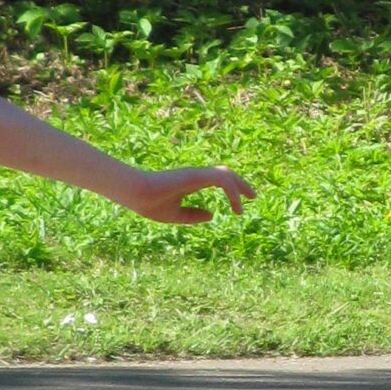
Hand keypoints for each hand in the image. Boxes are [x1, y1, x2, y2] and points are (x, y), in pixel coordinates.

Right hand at [130, 166, 253, 224]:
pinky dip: (233, 191)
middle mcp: (196, 176)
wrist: (137, 195)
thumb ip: (193, 215)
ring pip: (226, 174)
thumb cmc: (151, 204)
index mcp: (192, 182)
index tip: (239, 206)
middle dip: (241, 184)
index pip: (217, 180)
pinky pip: (222, 179)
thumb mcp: (176, 215)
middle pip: (225, 174)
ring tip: (249, 199)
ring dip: (240, 185)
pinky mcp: (196, 176)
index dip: (231, 189)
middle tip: (253, 196)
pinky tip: (237, 207)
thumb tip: (212, 215)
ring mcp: (197, 174)